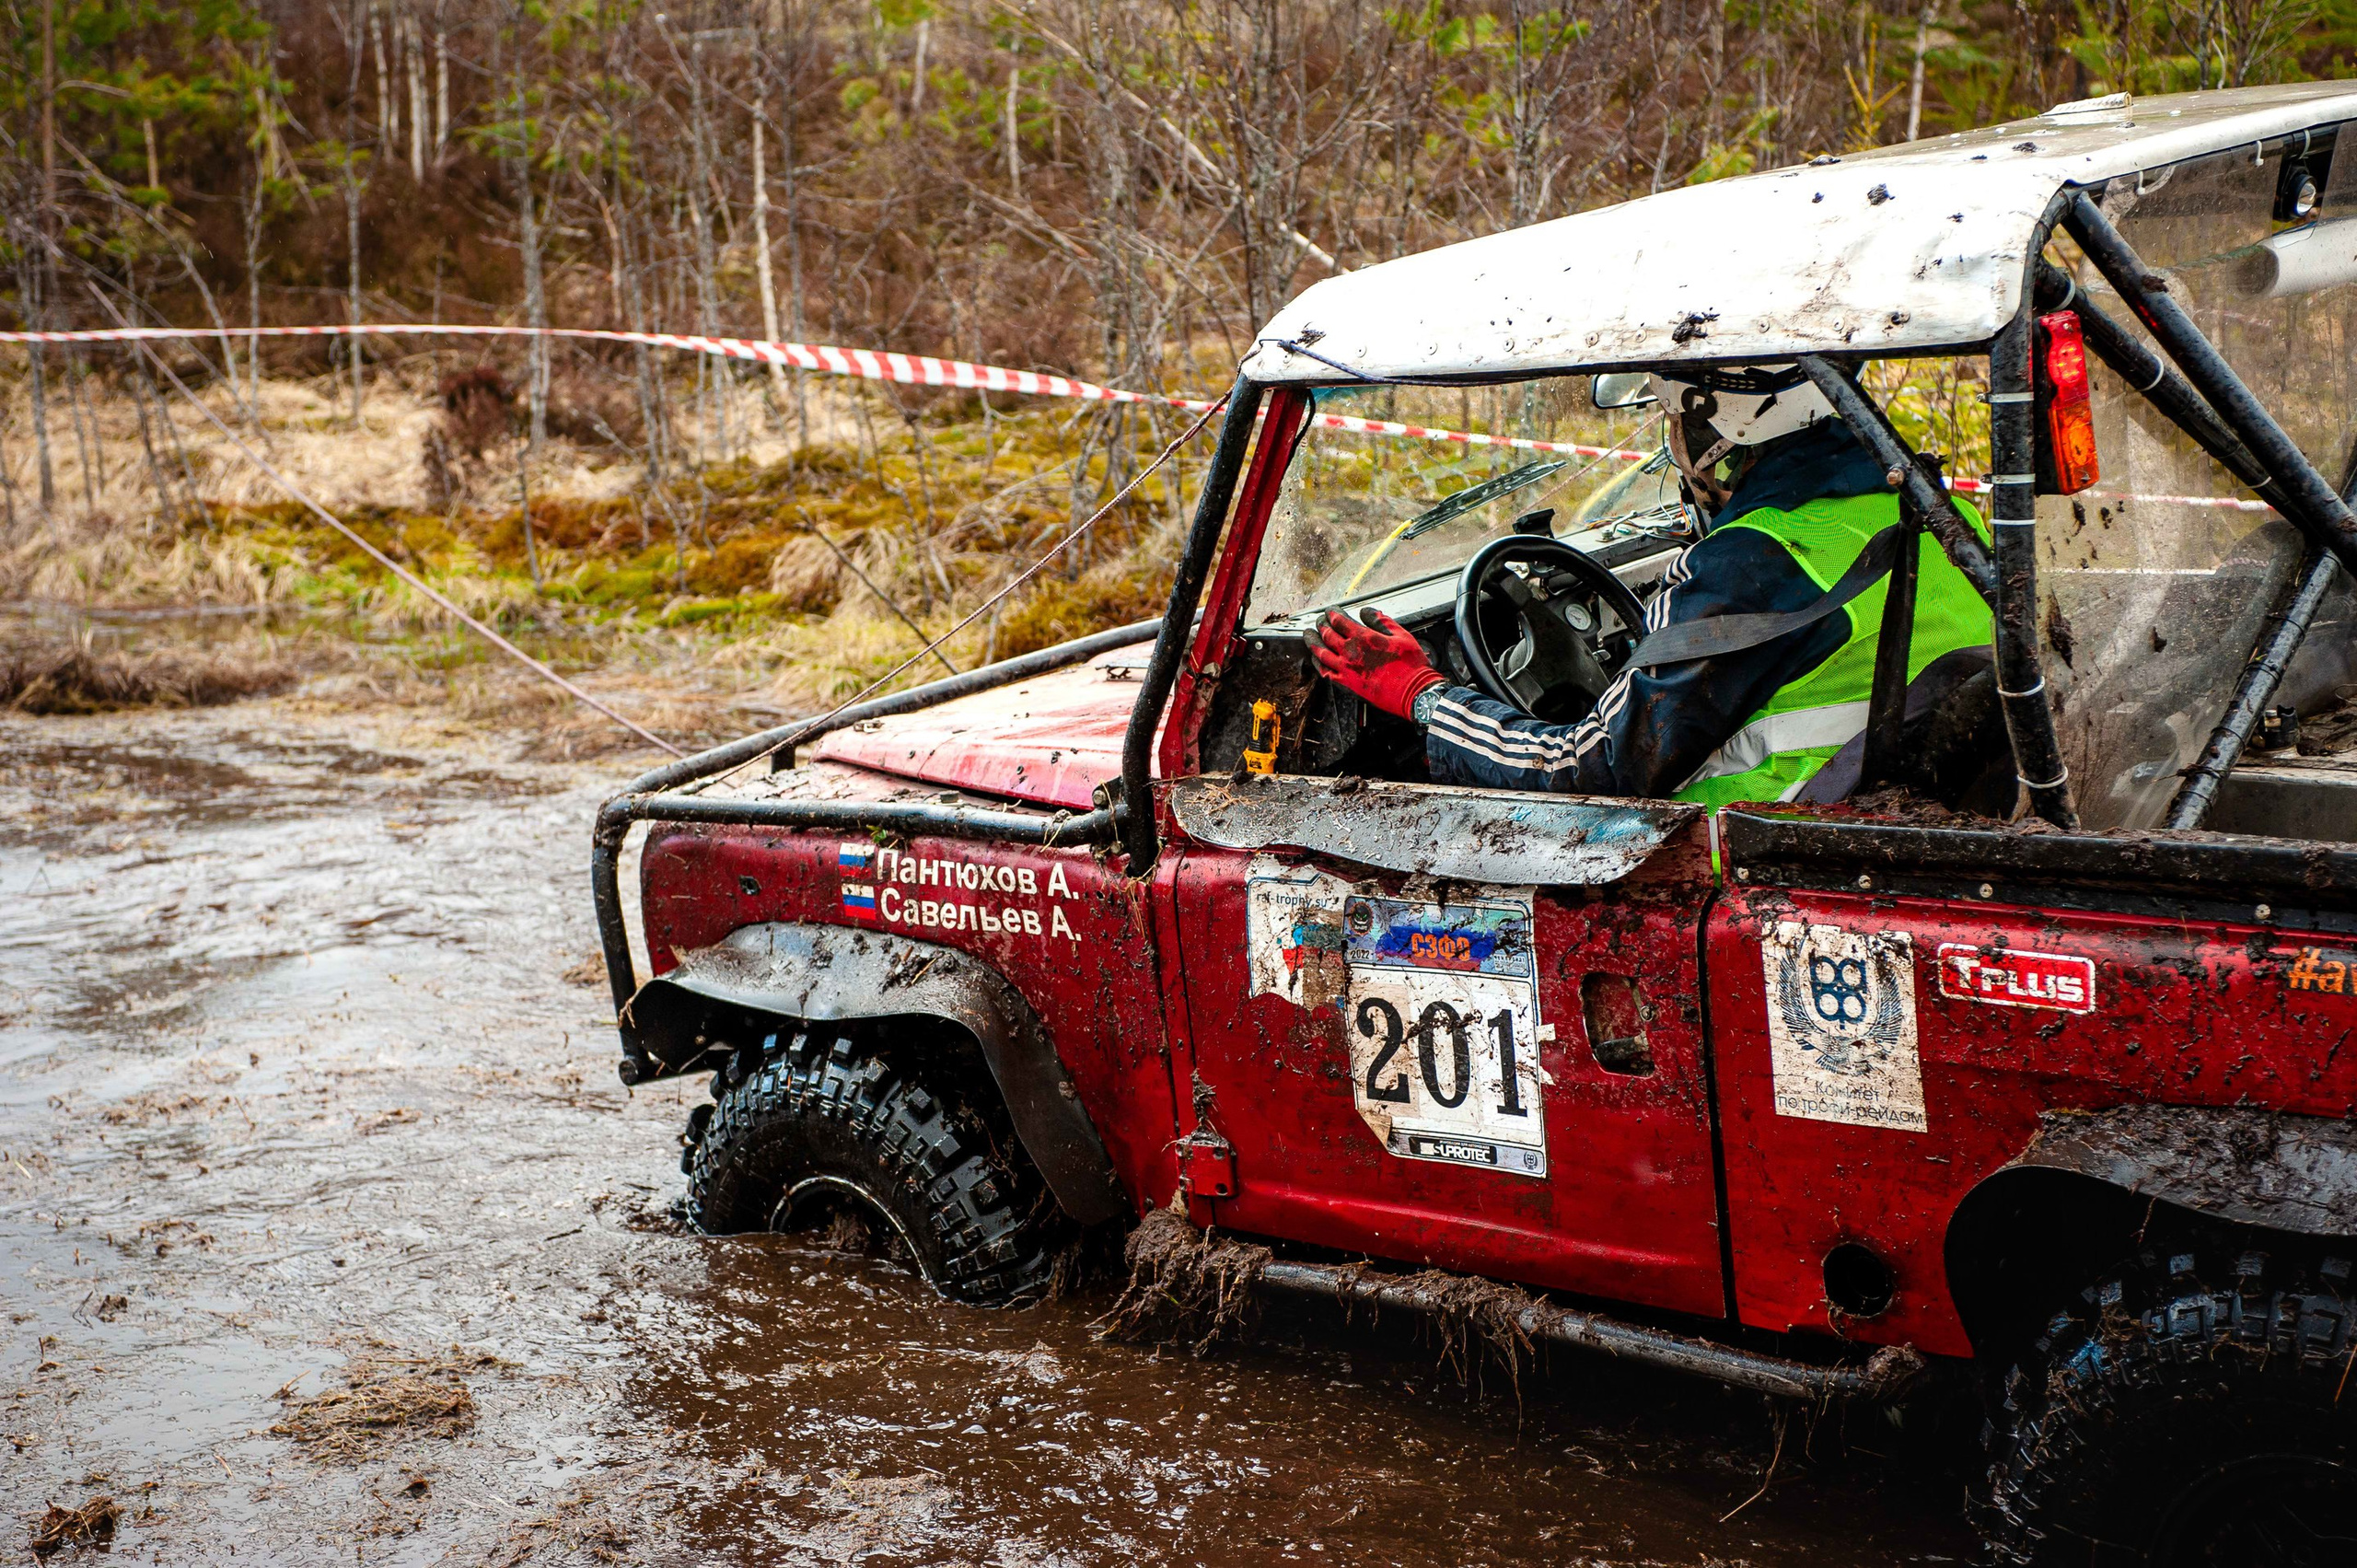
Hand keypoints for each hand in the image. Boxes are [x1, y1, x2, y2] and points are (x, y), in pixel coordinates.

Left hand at [1309, 609, 1445, 717]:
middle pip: (1327, 634)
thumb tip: (1367, 611)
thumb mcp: (1400, 635)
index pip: (1339, 620)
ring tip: (1308, 635)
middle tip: (1319, 620)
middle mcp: (1350, 652)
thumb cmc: (1410, 665)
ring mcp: (1346, 669)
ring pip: (1321, 653)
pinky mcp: (1347, 684)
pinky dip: (1318, 664)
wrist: (1412, 691)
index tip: (1330, 610)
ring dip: (1313, 642)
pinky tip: (1315, 660)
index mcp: (1363, 638)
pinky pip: (1326, 673)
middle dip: (1321, 624)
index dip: (1332, 613)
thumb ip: (1381, 620)